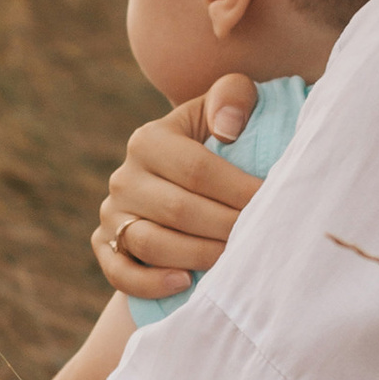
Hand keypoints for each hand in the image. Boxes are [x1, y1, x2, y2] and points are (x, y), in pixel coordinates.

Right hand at [93, 78, 259, 297]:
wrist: (182, 179)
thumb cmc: (217, 141)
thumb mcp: (226, 108)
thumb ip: (232, 97)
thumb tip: (227, 129)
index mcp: (149, 139)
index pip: (197, 169)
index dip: (240, 190)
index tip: (274, 204)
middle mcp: (124, 176)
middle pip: (178, 210)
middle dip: (227, 228)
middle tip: (262, 239)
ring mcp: (111, 213)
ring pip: (151, 243)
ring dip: (199, 256)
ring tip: (235, 262)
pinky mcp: (105, 245)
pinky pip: (120, 272)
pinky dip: (150, 282)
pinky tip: (186, 282)